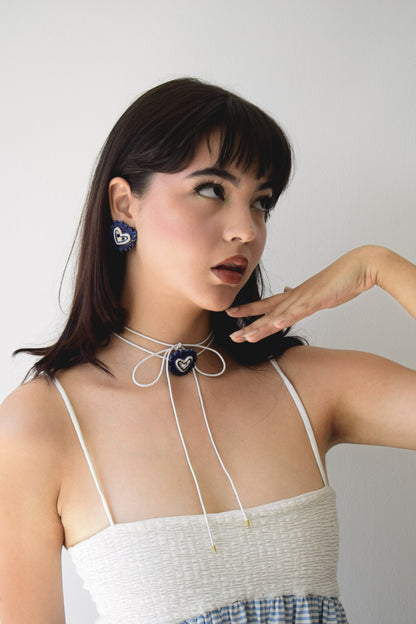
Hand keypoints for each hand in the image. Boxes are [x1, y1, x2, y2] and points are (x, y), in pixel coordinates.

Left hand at [227, 245, 380, 341]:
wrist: (359, 267)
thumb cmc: (340, 279)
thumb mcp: (317, 290)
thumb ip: (302, 294)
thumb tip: (288, 289)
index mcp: (295, 295)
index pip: (268, 304)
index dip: (249, 310)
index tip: (232, 313)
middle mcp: (295, 296)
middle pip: (267, 312)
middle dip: (249, 324)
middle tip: (232, 336)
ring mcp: (305, 298)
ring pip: (278, 315)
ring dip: (262, 327)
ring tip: (246, 337)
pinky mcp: (317, 300)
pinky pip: (300, 311)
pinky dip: (287, 318)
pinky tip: (275, 324)